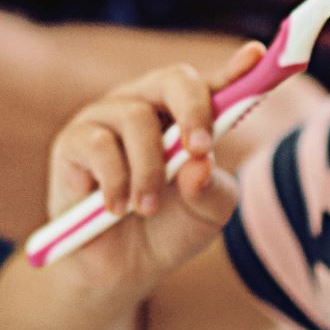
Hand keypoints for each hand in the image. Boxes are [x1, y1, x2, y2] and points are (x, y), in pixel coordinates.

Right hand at [44, 41, 260, 292]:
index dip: (236, 70)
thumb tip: (199, 163)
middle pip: (173, 79)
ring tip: (147, 209)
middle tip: (199, 150)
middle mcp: (148, 107)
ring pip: (135, 117)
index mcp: (186, 117)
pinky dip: (115, 182)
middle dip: (193, 110)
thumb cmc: (169, 231)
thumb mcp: (207, 215)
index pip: (214, 86)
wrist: (120, 272)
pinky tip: (116, 209)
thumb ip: (212, 188)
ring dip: (149, 170)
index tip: (256, 56)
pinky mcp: (73, 141)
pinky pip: (98, 144)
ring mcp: (107, 119)